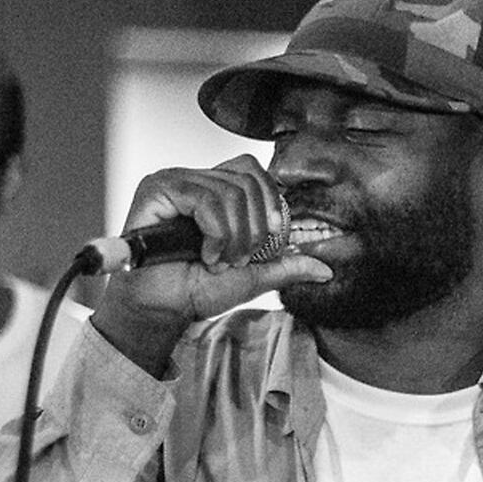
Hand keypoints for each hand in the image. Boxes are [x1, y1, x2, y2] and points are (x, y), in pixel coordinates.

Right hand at [92, 154, 331, 373]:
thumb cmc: (194, 290)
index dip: (271, 203)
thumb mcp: (252, 277)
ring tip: (218, 261)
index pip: (255, 173)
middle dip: (254, 230)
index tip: (270, 241)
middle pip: (249, 181)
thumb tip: (324, 269)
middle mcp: (195, 180)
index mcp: (215, 192)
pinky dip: (216, 233)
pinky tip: (205, 255)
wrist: (162, 308)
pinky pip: (206, 199)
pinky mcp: (158, 189)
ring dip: (234, 237)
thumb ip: (285, 266)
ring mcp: (175, 181)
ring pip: (231, 192)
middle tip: (236, 259)